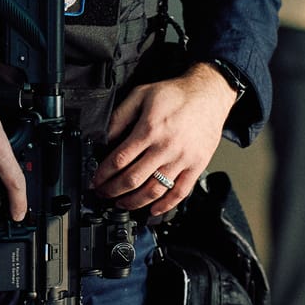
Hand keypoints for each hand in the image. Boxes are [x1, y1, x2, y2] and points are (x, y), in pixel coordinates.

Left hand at [91, 63, 237, 216]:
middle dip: (113, 190)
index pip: (120, 159)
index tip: (96, 180)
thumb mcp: (141, 95)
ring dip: (134, 202)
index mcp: (150, 129)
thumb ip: (120, 116)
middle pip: (133, 178)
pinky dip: (165, 205)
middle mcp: (166, 147)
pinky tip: (153, 210)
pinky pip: (180, 192)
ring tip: (122, 203)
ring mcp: (183, 159)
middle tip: (104, 193)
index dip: (104, 174)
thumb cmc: (176, 94)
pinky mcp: (197, 166)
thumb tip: (105, 138)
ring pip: (154, 190)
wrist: (209, 94)